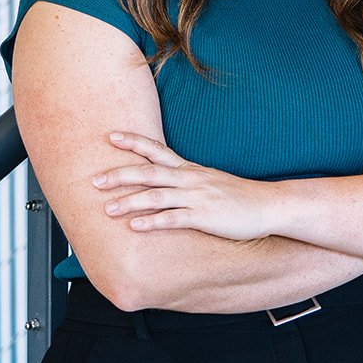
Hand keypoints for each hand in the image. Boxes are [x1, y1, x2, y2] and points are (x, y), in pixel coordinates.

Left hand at [92, 132, 272, 239]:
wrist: (268, 205)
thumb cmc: (238, 196)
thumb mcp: (209, 181)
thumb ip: (186, 180)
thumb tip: (164, 182)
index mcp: (189, 169)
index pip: (156, 150)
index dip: (133, 142)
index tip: (110, 136)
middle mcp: (189, 179)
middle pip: (149, 171)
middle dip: (120, 175)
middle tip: (95, 180)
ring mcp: (196, 197)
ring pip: (156, 196)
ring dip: (130, 202)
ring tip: (107, 208)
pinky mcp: (204, 216)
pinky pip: (174, 218)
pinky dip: (152, 222)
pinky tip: (135, 227)